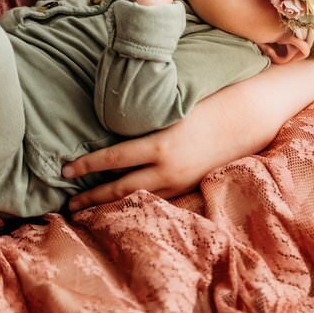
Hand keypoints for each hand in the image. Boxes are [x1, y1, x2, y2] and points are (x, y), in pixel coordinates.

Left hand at [61, 53, 313, 209]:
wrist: (249, 116)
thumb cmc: (209, 101)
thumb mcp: (171, 107)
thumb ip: (146, 120)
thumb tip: (115, 121)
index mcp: (159, 144)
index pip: (113, 159)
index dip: (87, 166)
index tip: (65, 170)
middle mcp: (168, 169)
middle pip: (121, 188)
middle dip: (92, 197)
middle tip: (68, 206)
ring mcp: (182, 181)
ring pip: (140, 199)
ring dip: (114, 205)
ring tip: (91, 211)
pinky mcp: (194, 185)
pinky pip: (162, 200)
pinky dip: (141, 204)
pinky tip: (128, 207)